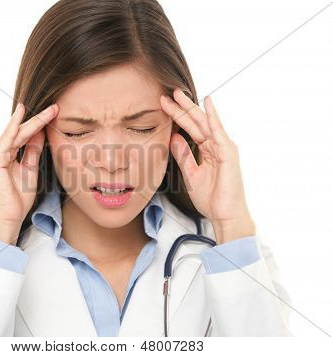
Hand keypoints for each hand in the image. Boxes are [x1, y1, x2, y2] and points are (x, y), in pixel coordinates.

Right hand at [0, 102, 58, 243]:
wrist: (8, 216)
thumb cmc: (17, 197)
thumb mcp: (30, 168)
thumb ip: (33, 150)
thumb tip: (41, 132)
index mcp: (3, 152)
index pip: (23, 133)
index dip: (39, 123)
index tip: (54, 113)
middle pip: (21, 130)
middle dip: (39, 118)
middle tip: (56, 106)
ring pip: (18, 132)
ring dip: (35, 120)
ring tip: (51, 110)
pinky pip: (9, 138)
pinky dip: (16, 125)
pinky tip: (23, 112)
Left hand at [160, 88, 254, 243]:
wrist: (224, 215)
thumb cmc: (211, 197)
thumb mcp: (191, 173)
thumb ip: (183, 155)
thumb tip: (173, 137)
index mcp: (208, 150)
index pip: (190, 129)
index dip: (177, 117)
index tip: (163, 106)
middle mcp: (216, 145)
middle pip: (196, 122)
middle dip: (182, 107)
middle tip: (168, 93)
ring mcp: (223, 147)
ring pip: (204, 123)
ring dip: (191, 108)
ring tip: (178, 94)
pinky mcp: (228, 152)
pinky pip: (218, 131)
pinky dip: (212, 116)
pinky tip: (206, 103)